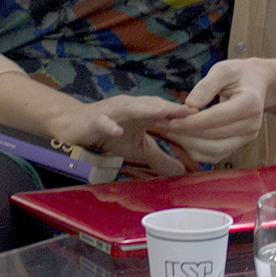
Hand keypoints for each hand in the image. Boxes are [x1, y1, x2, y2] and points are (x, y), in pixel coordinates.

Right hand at [52, 94, 191, 175]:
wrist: (74, 126)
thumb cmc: (109, 134)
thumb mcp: (138, 149)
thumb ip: (160, 158)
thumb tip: (182, 171)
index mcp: (141, 112)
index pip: (164, 111)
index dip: (181, 113)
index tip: (201, 116)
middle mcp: (129, 107)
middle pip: (152, 105)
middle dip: (170, 108)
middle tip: (189, 111)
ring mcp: (111, 112)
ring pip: (130, 109)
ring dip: (146, 110)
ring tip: (163, 113)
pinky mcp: (94, 120)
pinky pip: (103, 122)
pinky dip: (110, 126)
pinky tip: (117, 131)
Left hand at [167, 59, 275, 162]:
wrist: (257, 85)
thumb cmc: (238, 74)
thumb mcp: (223, 70)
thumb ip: (206, 86)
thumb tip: (189, 105)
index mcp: (250, 104)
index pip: (217, 118)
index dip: (192, 121)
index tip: (170, 120)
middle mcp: (252, 125)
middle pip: (213, 137)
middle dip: (185, 133)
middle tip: (162, 126)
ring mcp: (247, 138)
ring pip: (213, 151)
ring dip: (188, 144)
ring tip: (169, 132)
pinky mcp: (240, 145)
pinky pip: (215, 155)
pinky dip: (196, 150)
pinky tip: (182, 138)